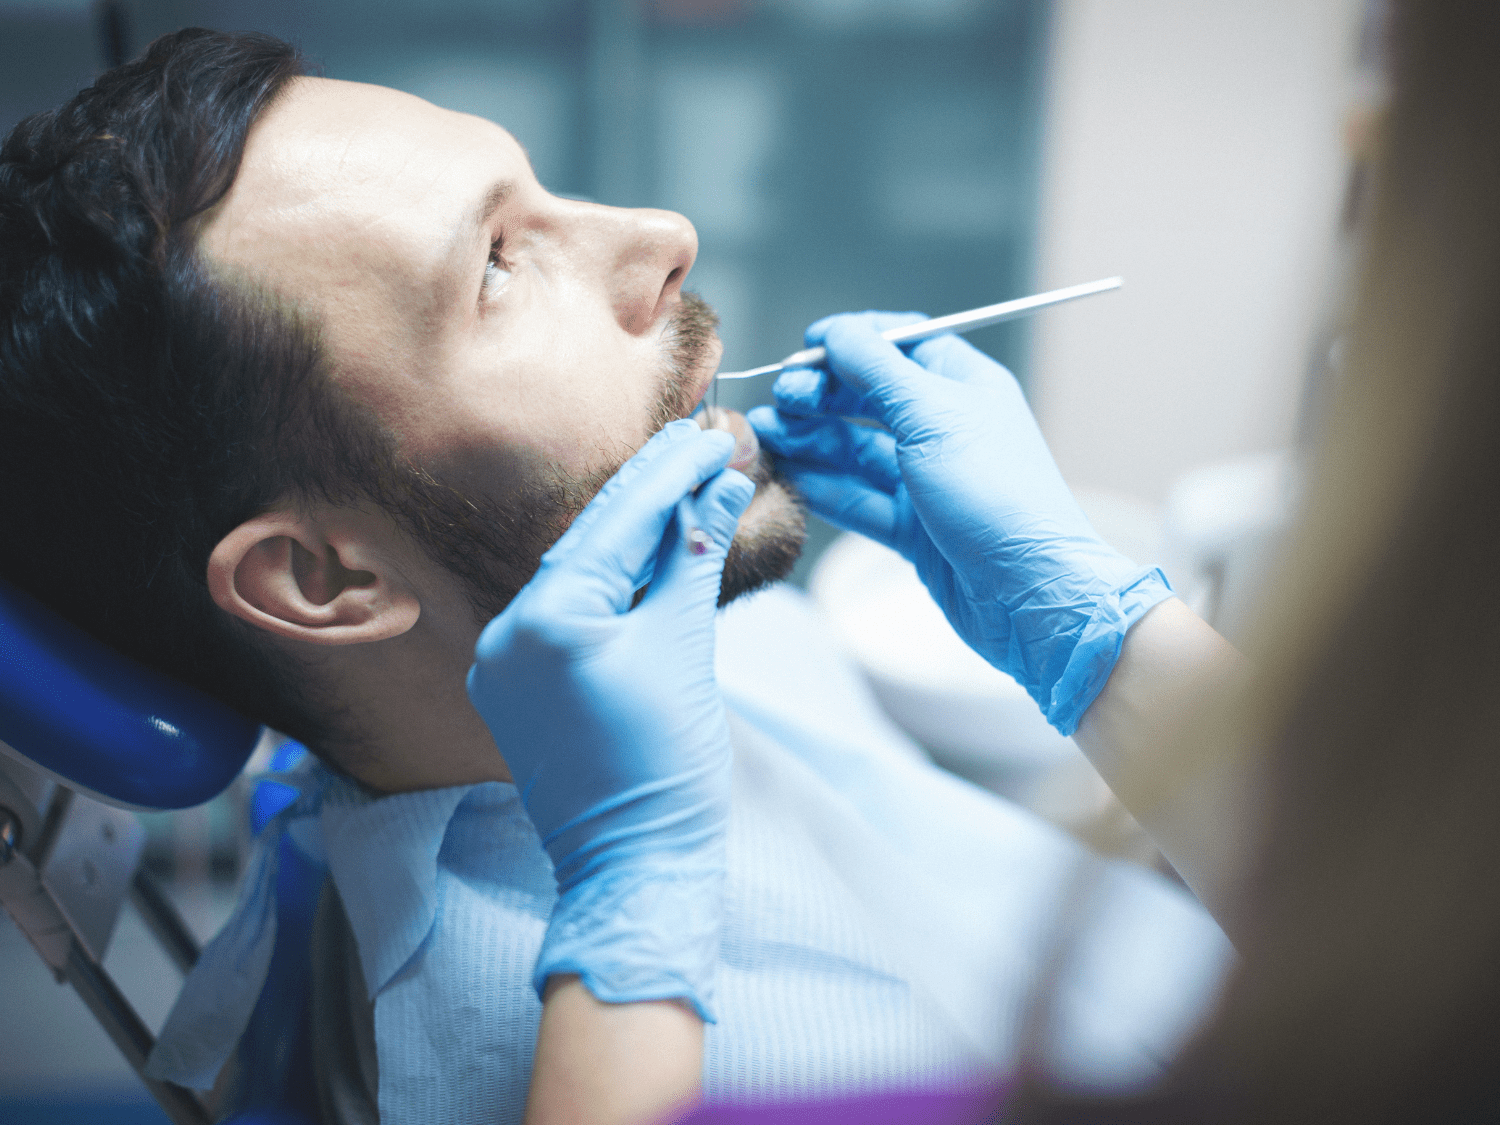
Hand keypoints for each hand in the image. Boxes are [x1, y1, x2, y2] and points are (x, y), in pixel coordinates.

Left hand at [466, 419, 753, 1019]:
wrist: (634, 865)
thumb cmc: (665, 768)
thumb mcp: (686, 647)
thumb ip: (695, 557)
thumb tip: (722, 484)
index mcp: (542, 621)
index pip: (617, 523)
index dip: (673, 474)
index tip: (716, 436)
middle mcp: (506, 635)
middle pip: (591, 541)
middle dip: (653, 494)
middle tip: (705, 443)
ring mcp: (503, 664)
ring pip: (579, 577)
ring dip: (633, 535)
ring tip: (687, 486)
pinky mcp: (516, 690)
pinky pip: (567, 616)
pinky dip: (612, 583)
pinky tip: (649, 550)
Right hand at [747, 312, 1170, 734]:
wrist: (1029, 593)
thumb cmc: (997, 494)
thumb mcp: (931, 415)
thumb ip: (877, 370)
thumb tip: (837, 332)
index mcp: (964, 386)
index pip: (900, 344)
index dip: (852, 341)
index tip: (808, 346)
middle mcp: (945, 428)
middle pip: (869, 397)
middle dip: (820, 394)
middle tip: (782, 399)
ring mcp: (927, 480)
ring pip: (856, 450)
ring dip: (810, 440)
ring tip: (765, 436)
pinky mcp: (912, 527)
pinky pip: (857, 498)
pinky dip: (821, 487)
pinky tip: (787, 478)